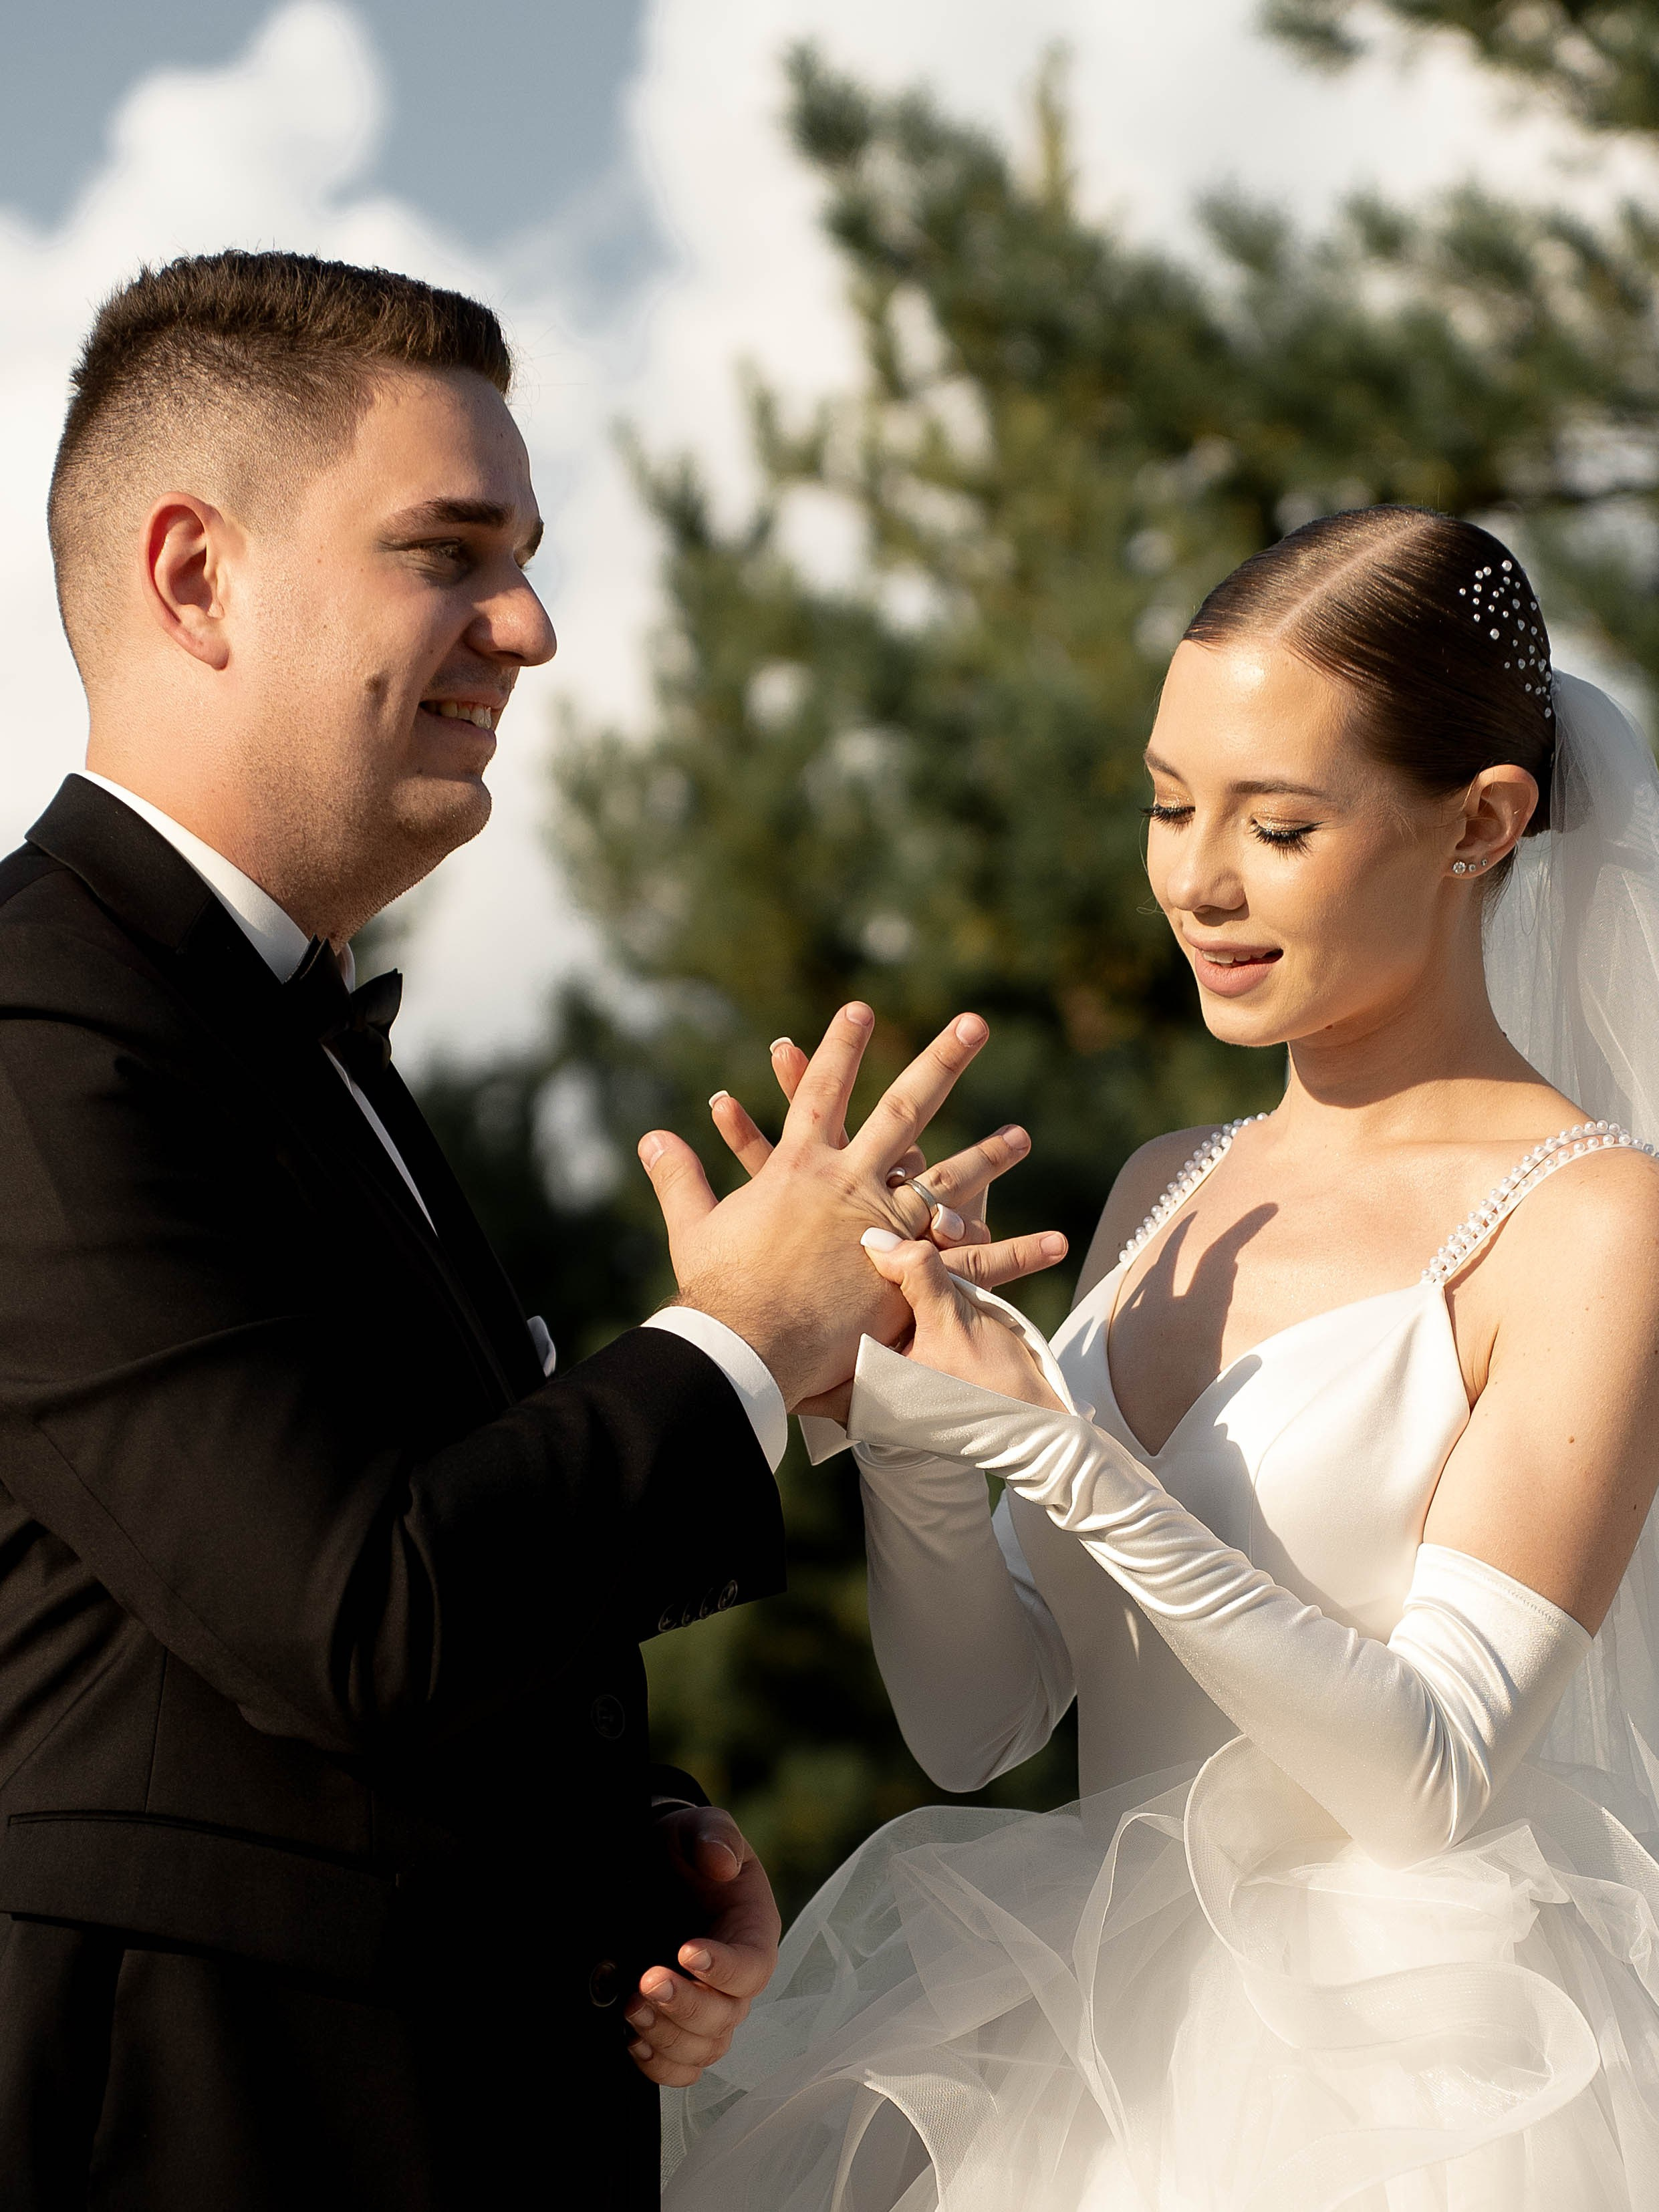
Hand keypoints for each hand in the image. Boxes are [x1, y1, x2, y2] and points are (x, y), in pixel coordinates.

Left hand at [626, 1807, 780, 2089]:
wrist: (655, 1868)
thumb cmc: (686, 1849)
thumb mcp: (702, 1828)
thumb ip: (716, 1837)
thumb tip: (721, 1864)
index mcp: (753, 1931)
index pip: (754, 1967)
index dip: (723, 1970)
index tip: (684, 1950)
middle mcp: (737, 1978)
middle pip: (727, 2017)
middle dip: (685, 2005)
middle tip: (646, 1979)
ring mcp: (709, 2005)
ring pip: (705, 2048)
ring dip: (667, 2037)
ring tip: (630, 2007)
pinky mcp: (680, 2024)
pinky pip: (683, 2068)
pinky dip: (660, 2066)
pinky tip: (633, 2038)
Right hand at [638, 1004, 1064, 1406]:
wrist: (744, 1346)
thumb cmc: (715, 1289)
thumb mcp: (694, 1226)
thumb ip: (679, 1177)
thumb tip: (649, 1137)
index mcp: (800, 1167)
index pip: (822, 1092)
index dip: (839, 1048)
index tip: (860, 1010)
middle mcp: (850, 1183)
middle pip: (903, 1108)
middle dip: (940, 1061)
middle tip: (973, 1024)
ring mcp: (885, 1225)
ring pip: (947, 1182)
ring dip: (987, 1156)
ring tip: (1023, 1137)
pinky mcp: (907, 1274)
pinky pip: (970, 1264)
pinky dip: (1013, 1254)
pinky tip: (1056, 1242)